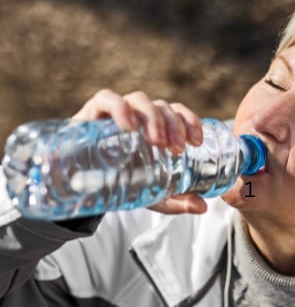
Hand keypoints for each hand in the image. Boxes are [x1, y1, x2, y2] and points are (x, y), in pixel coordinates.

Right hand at [73, 89, 206, 214]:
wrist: (79, 187)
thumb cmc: (121, 183)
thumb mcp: (152, 195)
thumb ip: (177, 200)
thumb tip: (202, 206)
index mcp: (156, 128)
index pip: (177, 113)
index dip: (189, 121)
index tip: (197, 141)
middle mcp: (139, 116)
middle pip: (161, 106)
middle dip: (174, 124)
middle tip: (177, 148)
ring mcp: (116, 112)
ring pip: (140, 100)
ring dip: (152, 117)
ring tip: (157, 141)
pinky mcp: (91, 113)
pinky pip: (107, 100)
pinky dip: (119, 108)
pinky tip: (128, 125)